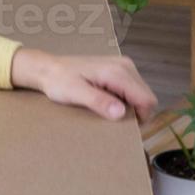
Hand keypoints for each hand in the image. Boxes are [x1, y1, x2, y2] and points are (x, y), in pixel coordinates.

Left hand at [10, 48, 156, 121]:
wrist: (48, 68)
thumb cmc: (58, 81)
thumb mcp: (75, 93)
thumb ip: (98, 102)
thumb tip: (120, 113)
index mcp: (118, 72)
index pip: (146, 100)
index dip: (140, 117)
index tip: (124, 127)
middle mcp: (125, 66)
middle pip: (145, 97)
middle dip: (134, 112)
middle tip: (112, 121)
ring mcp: (123, 66)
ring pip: (140, 94)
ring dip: (129, 106)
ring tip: (107, 110)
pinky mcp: (119, 69)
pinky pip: (131, 89)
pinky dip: (124, 99)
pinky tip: (107, 102)